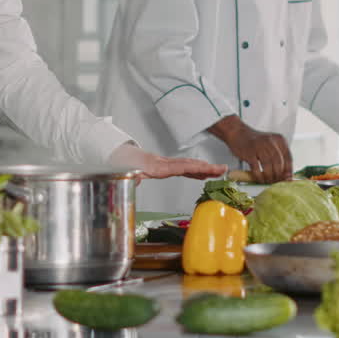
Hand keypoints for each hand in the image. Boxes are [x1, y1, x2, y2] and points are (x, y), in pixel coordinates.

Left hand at [108, 142, 226, 179]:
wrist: (115, 157)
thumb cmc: (120, 164)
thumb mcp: (123, 171)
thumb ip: (130, 178)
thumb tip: (134, 180)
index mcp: (155, 166)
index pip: (178, 167)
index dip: (194, 168)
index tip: (208, 169)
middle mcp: (163, 164)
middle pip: (188, 164)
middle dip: (206, 167)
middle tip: (223, 169)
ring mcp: (164, 165)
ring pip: (187, 166)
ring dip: (204, 168)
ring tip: (219, 172)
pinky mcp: (163, 168)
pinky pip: (182, 169)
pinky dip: (194, 171)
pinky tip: (203, 175)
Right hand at [207, 115, 291, 183]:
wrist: (237, 132)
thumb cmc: (255, 141)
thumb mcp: (270, 144)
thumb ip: (279, 157)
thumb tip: (286, 175)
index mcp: (279, 139)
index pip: (288, 158)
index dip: (289, 171)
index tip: (287, 180)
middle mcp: (271, 141)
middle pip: (279, 163)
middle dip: (278, 175)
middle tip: (276, 182)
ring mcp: (259, 146)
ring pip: (268, 166)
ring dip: (269, 177)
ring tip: (267, 181)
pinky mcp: (249, 152)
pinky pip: (256, 168)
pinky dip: (259, 176)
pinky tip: (260, 179)